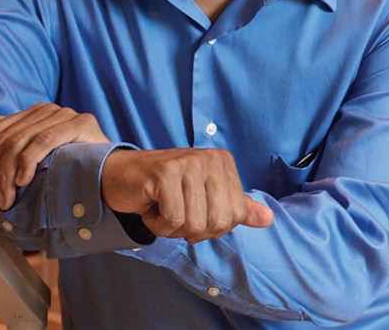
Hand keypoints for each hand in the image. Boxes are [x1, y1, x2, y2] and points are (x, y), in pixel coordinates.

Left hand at [0, 103, 108, 211]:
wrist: (113, 170)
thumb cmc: (74, 166)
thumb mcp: (36, 156)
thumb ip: (10, 138)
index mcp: (34, 113)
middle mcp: (48, 109)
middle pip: (4, 139)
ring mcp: (65, 114)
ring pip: (19, 142)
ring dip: (6, 176)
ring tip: (6, 200)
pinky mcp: (80, 123)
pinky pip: (43, 141)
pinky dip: (28, 163)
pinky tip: (24, 182)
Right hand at [101, 148, 273, 242]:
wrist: (120, 176)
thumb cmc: (163, 190)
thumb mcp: (205, 199)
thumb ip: (236, 208)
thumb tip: (268, 219)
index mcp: (224, 163)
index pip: (235, 216)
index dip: (211, 226)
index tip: (192, 211)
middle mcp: (210, 158)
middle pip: (218, 221)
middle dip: (192, 229)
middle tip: (174, 212)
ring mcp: (189, 162)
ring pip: (194, 223)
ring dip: (172, 227)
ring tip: (162, 207)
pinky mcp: (166, 172)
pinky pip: (173, 218)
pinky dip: (158, 224)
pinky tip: (151, 206)